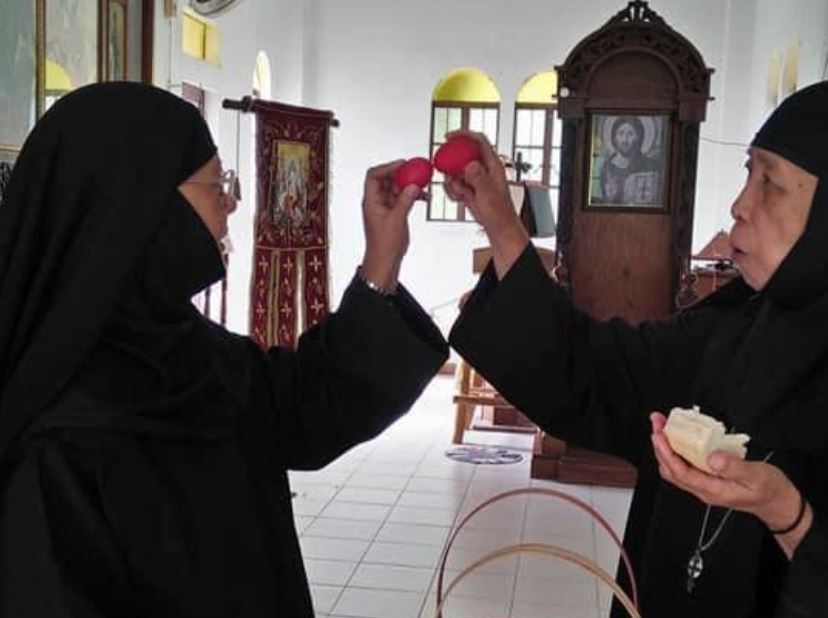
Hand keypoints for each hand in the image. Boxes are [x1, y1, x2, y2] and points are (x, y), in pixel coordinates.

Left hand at [360, 160, 422, 290]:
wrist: (384, 262)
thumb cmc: (383, 246)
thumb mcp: (397, 219)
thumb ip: (405, 200)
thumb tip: (412, 185)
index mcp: (371, 201)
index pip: (374, 175)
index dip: (388, 166)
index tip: (403, 164)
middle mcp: (376, 202)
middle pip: (387, 180)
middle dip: (402, 175)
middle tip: (417, 171)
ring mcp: (384, 208)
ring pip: (397, 190)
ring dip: (410, 186)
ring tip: (424, 186)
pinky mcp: (393, 214)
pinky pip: (402, 199)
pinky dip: (412, 197)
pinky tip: (423, 198)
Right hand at [442, 131, 528, 278]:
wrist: (497, 228)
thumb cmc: (499, 213)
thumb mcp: (488, 195)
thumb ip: (478, 179)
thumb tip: (470, 165)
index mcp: (492, 165)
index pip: (478, 141)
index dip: (464, 134)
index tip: (449, 136)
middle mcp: (483, 169)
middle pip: (463, 154)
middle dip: (452, 162)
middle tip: (444, 168)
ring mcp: (475, 178)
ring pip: (456, 170)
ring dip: (452, 181)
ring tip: (461, 194)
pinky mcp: (469, 188)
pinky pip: (454, 183)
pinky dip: (453, 190)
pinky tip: (460, 199)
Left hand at [650, 412, 810, 556]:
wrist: (777, 502)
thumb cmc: (769, 490)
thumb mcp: (757, 476)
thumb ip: (735, 467)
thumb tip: (713, 458)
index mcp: (713, 490)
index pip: (680, 473)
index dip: (666, 453)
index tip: (659, 436)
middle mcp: (704, 489)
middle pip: (671, 470)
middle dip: (660, 446)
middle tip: (657, 424)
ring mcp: (704, 485)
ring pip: (676, 467)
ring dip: (666, 447)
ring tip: (663, 426)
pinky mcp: (707, 479)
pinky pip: (685, 465)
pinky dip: (677, 449)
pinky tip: (678, 437)